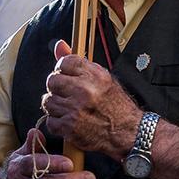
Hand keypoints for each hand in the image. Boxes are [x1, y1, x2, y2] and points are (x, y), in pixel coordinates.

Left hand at [42, 40, 141, 157]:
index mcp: (95, 76)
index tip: (68, 77)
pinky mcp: (69, 127)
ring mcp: (76, 109)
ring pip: (48, 101)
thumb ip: (79, 63)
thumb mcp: (104, 79)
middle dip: (58, 89)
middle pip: (52, 81)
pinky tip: (70, 122)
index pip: (64, 62)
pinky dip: (58, 124)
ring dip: (56, 107)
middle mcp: (85, 90)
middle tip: (68, 95)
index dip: (63, 70)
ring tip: (70, 110)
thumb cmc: (118, 107)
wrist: (130, 132)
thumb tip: (59, 45)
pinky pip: (50, 121)